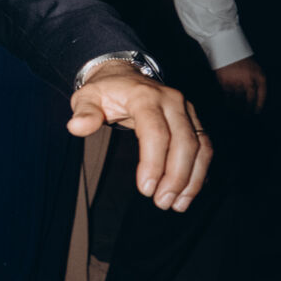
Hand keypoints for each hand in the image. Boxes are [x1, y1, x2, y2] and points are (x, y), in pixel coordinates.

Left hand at [68, 66, 210, 211]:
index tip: (145, 189)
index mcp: (145, 96)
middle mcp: (172, 101)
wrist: (125, 76)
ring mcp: (186, 110)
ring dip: (192, 178)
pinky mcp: (194, 120)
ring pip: (200, 146)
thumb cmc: (106, 91)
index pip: (156, 132)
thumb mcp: (87, 97)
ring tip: (177, 204)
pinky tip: (188, 193)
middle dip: (176, 176)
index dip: (153, 163)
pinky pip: (204, 147)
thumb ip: (83, 112)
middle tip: (162, 202)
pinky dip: (199, 172)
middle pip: (184, 141)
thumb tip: (76, 127)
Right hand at [215, 56, 266, 111]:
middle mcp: (249, 80)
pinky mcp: (225, 83)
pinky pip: (227, 96)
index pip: (262, 93)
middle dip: (248, 109)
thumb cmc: (240, 57)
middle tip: (246, 115)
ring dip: (237, 107)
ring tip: (236, 112)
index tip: (257, 111)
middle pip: (250, 99)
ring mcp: (236, 82)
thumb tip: (252, 95)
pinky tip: (228, 105)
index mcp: (258, 75)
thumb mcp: (253, 66)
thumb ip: (254, 79)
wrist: (226, 48)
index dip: (260, 104)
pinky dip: (228, 102)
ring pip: (238, 99)